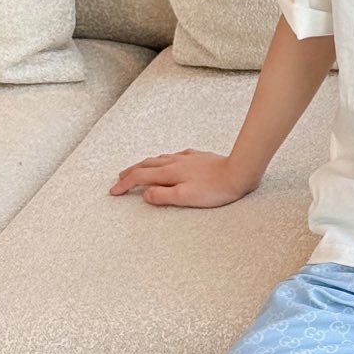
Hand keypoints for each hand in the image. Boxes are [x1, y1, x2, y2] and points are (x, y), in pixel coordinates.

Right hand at [108, 149, 254, 207]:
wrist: (239, 172)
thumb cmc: (215, 189)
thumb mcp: (185, 197)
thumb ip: (163, 196)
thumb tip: (145, 194)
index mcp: (169, 173)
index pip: (140, 177)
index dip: (124, 184)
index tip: (114, 191)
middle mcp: (175, 162)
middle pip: (145, 165)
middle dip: (129, 172)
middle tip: (119, 178)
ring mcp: (187, 158)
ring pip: (159, 159)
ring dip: (144, 164)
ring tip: (138, 169)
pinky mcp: (198, 157)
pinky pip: (174, 156)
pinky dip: (163, 159)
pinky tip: (168, 161)